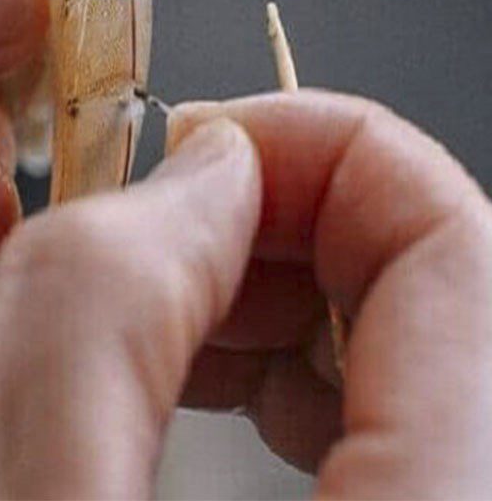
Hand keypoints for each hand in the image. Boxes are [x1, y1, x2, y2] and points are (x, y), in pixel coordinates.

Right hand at [0, 91, 491, 498]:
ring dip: (277, 289)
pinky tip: (205, 383)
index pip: (452, 235)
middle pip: (438, 271)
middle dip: (280, 215)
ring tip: (168, 317)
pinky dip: (288, 363)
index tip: (198, 149)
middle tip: (163, 232)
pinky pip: (391, 402)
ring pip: (410, 329)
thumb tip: (192, 170)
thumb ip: (97, 313)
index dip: (315, 145)